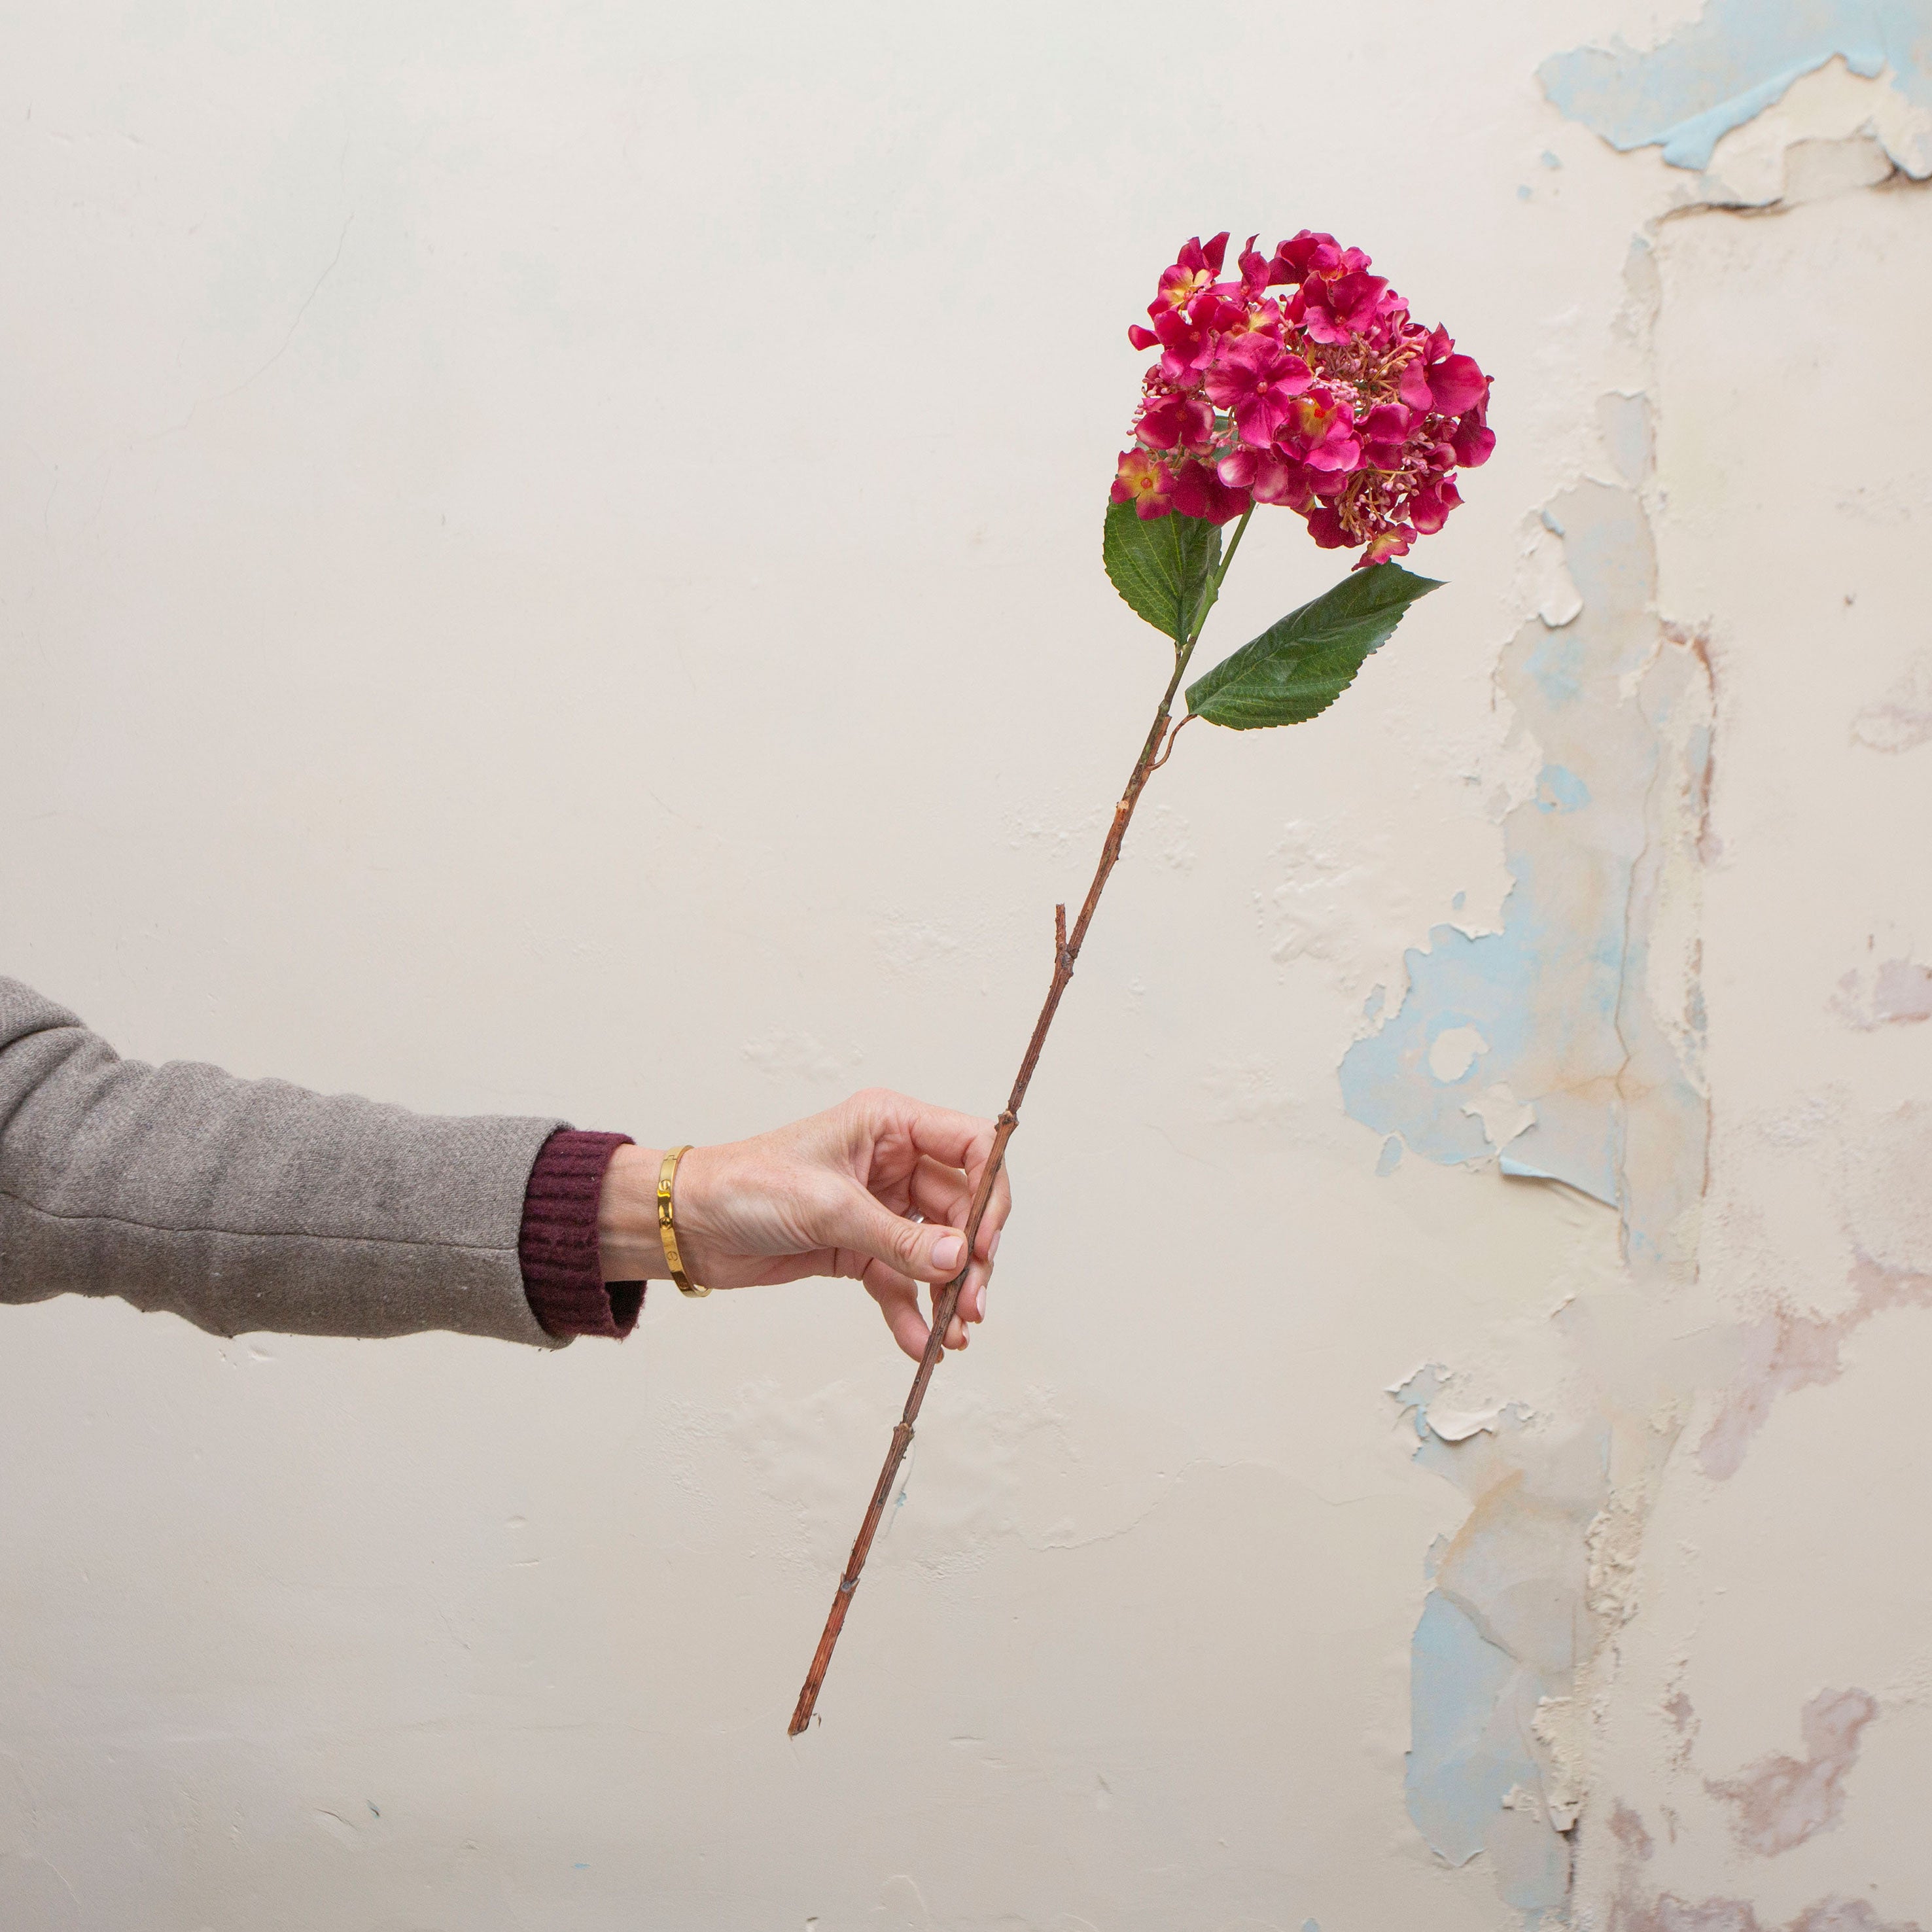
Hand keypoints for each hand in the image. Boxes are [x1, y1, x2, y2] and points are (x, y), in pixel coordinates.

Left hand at [597, 1089, 1011, 1359]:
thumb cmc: (746, 1186)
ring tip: (955, 1333)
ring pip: (935, 1250)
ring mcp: (877, 1207)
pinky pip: (901, 1281)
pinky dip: (913, 1312)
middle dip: (970, 1258)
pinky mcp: (858, 1248)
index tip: (983, 1243)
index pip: (970, 1146)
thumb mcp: (828, 1208)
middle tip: (972, 1303)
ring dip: (948, 1292)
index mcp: (889, 1125)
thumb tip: (958, 1259)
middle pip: (960, 1208)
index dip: (989, 1192)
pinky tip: (922, 1345)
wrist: (689, 1224)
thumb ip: (898, 1238)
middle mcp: (891, 1162)